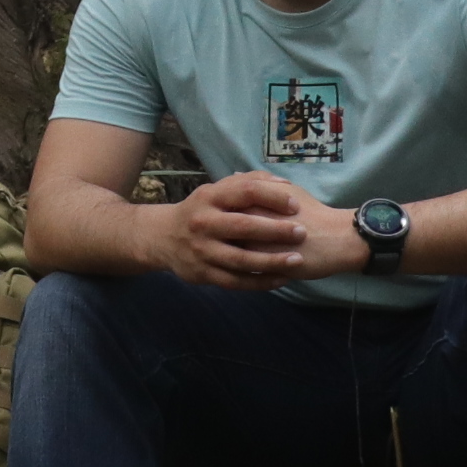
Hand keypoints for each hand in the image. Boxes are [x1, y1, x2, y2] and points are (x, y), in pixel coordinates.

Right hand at [158, 171, 320, 290]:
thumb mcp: (216, 191)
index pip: (245, 192)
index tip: (296, 205)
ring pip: (241, 259)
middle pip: (244, 226)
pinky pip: (236, 281)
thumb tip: (283, 183)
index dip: (272, 197)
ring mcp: (202, 250)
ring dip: (271, 261)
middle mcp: (204, 222)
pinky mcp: (203, 273)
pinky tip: (281, 280)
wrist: (163, 237)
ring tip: (297, 260)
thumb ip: (248, 184)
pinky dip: (260, 282)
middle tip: (302, 233)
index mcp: (210, 197)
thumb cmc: (202, 210)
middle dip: (276, 230)